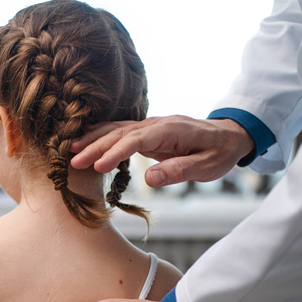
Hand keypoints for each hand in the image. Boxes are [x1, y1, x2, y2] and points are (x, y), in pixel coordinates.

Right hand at [69, 115, 253, 186]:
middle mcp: (158, 123)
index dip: (115, 152)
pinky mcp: (149, 131)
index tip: (97, 166)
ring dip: (94, 138)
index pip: (136, 140)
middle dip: (95, 145)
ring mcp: (152, 125)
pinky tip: (86, 138)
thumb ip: (179, 171)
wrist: (229, 136)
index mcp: (171, 131)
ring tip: (71, 149)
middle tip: (73, 160)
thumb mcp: (206, 167)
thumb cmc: (219, 153)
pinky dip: (102, 133)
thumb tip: (149, 178)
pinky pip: (122, 130)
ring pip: (118, 128)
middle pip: (121, 132)